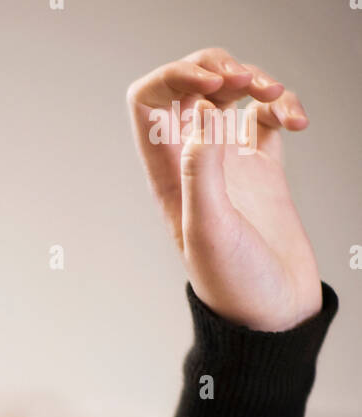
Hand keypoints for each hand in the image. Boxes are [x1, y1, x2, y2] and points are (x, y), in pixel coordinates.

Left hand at [127, 47, 322, 330]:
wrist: (274, 317)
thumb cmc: (236, 287)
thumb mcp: (211, 232)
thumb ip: (202, 172)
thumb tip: (201, 115)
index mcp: (167, 177)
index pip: (149, 105)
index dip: (174, 78)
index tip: (212, 85)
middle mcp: (193, 166)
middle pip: (189, 88)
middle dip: (218, 68)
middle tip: (245, 80)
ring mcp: (228, 166)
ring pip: (230, 96)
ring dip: (255, 79)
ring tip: (277, 96)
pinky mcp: (263, 170)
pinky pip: (266, 117)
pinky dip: (282, 106)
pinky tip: (298, 121)